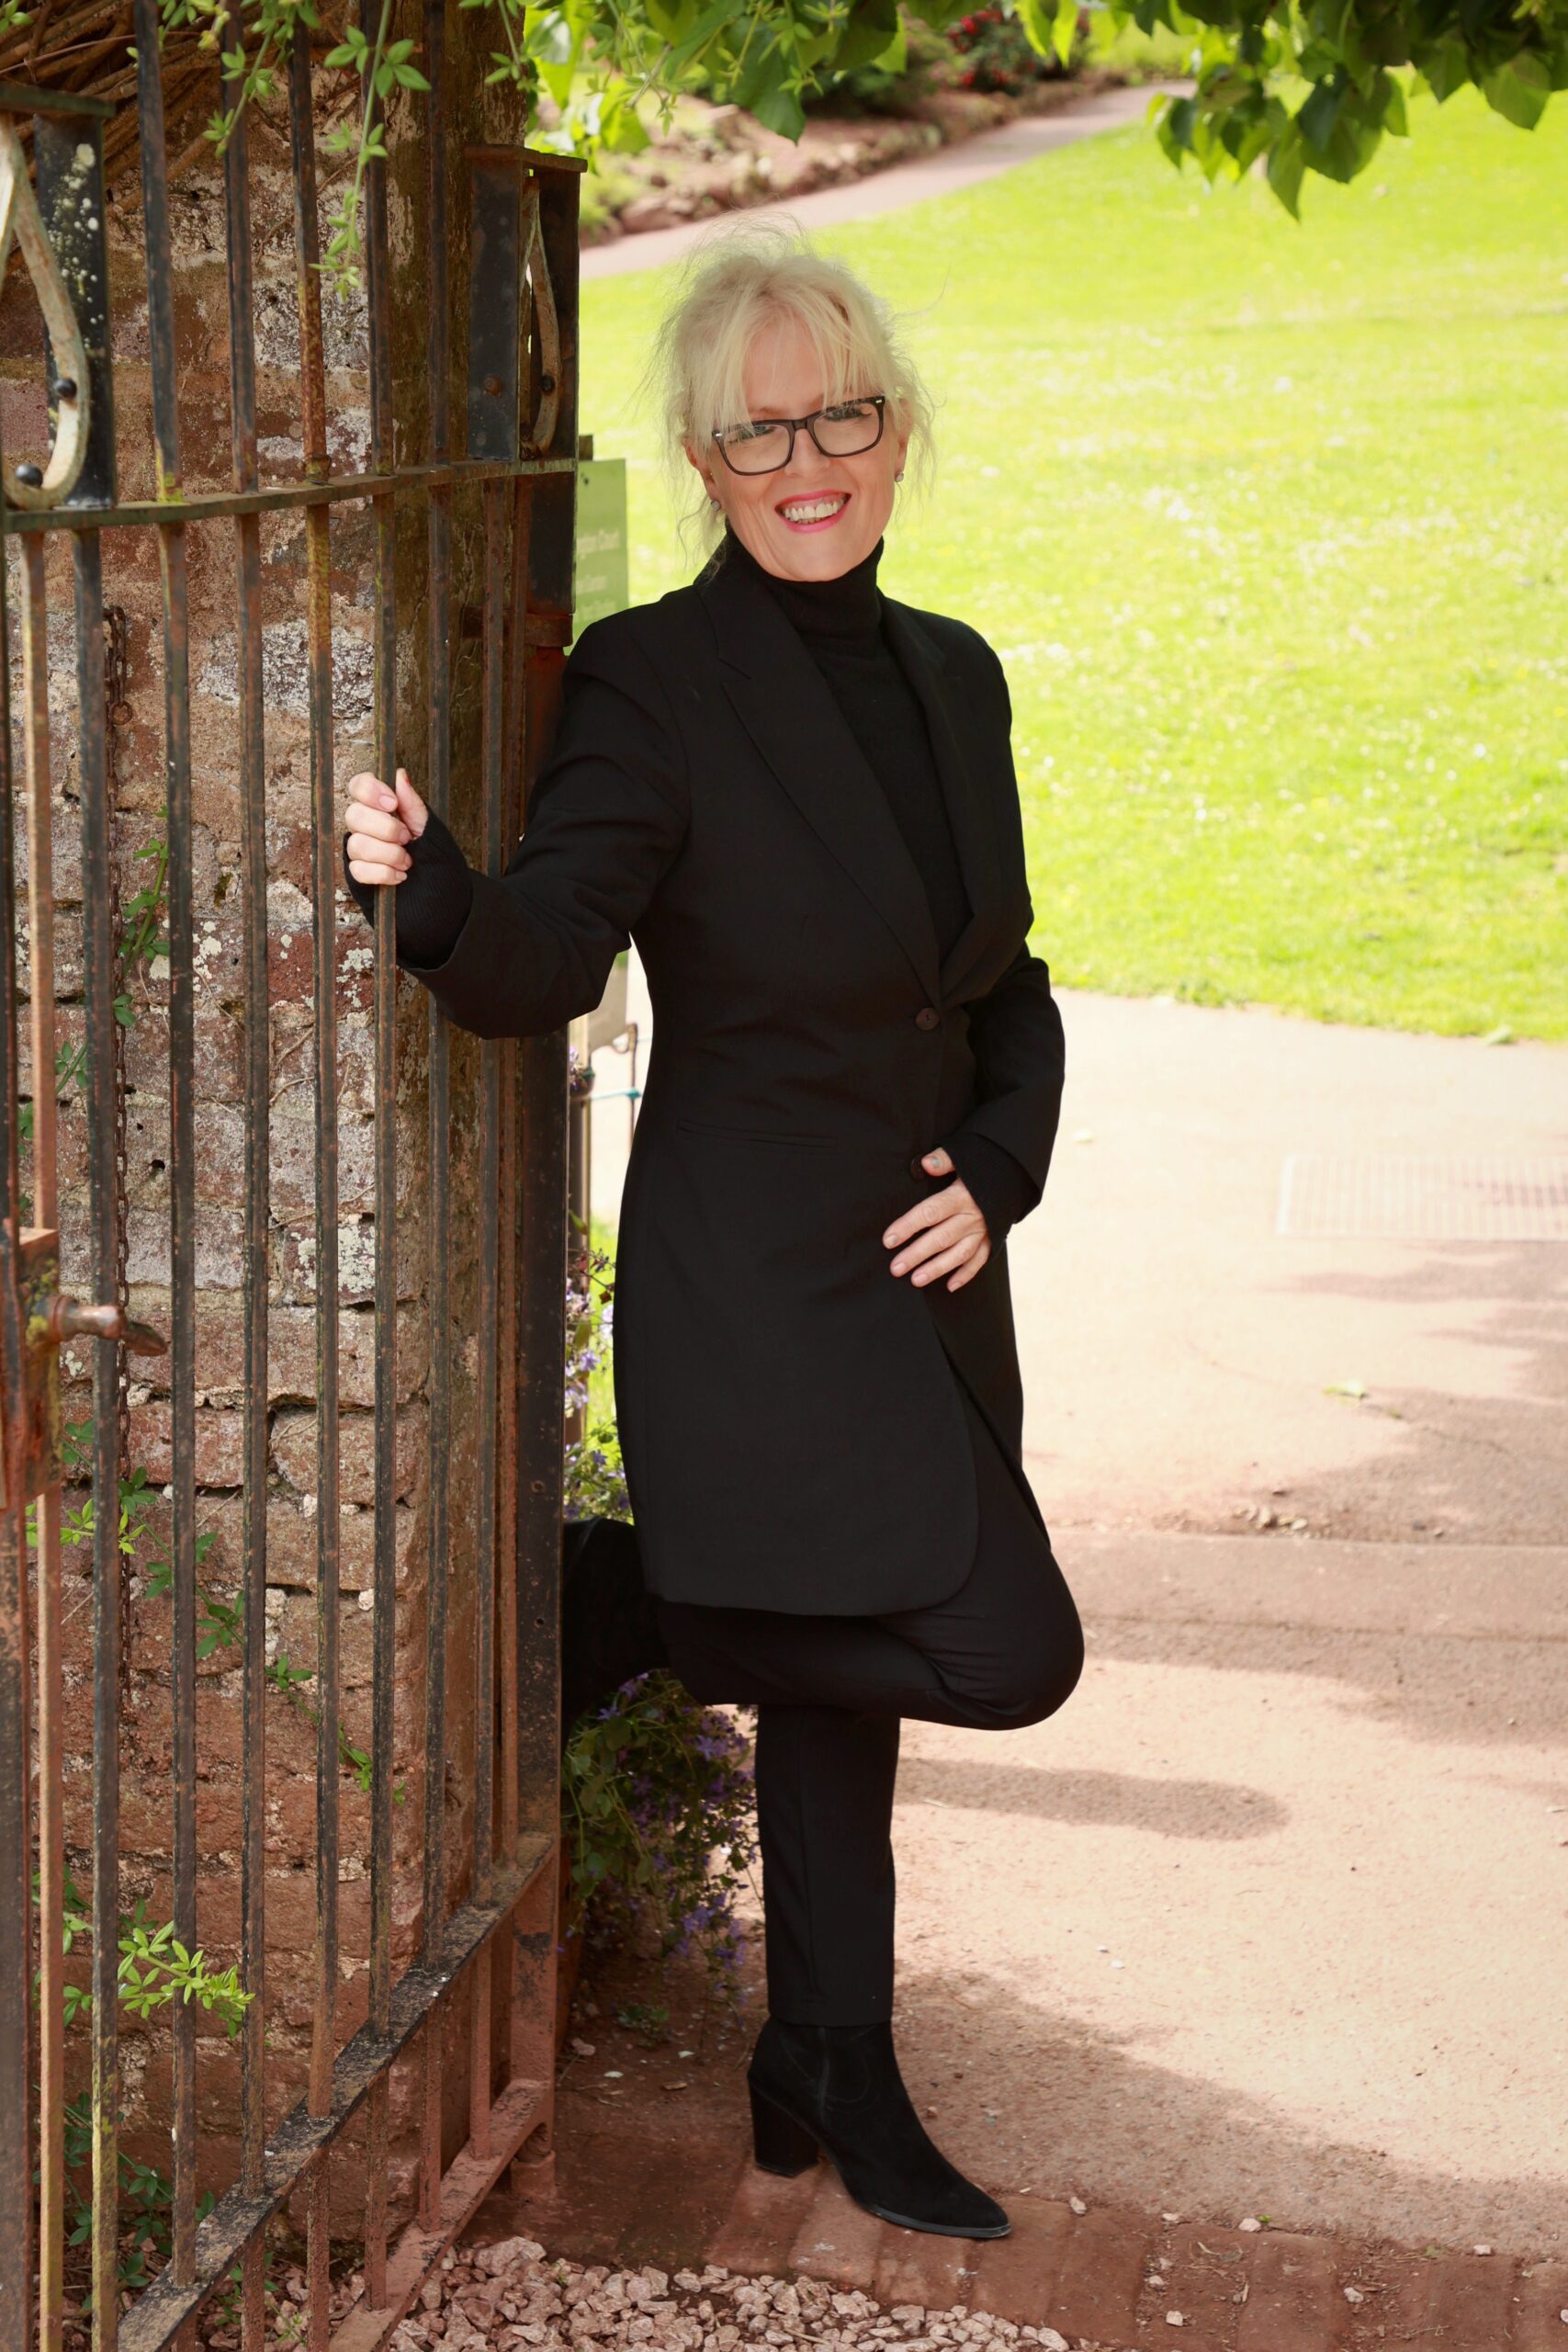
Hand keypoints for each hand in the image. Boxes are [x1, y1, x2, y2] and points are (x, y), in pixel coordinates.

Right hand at [344, 767, 427, 886]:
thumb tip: (399, 774)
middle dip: (386, 828)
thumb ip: (411, 802)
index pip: (358, 785)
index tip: (393, 804)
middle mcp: (363, 824)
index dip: (371, 791)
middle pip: (353, 815)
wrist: (437, 884)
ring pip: (357, 844)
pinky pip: (359, 870)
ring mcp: (358, 848)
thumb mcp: (425, 824)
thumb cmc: (430, 849)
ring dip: (389, 853)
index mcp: (377, 806)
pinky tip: (400, 874)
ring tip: (407, 860)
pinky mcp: (358, 872)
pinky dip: (384, 873)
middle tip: (406, 837)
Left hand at [883, 1147, 990, 1294]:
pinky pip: (979, 1261)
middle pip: (941, 1238)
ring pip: (958, 1254)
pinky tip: (950, 1286)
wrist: (1013, 1176)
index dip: (908, 1226)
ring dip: (937, 1268)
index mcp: (961, 1196)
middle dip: (917, 1254)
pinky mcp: (992, 1240)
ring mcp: (983, 1231)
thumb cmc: (980, 1168)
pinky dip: (966, 1274)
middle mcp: (972, 1216)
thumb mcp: (964, 1157)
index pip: (930, 1213)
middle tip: (896, 1268)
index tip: (889, 1240)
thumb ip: (944, 1160)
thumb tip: (926, 1163)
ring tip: (916, 1280)